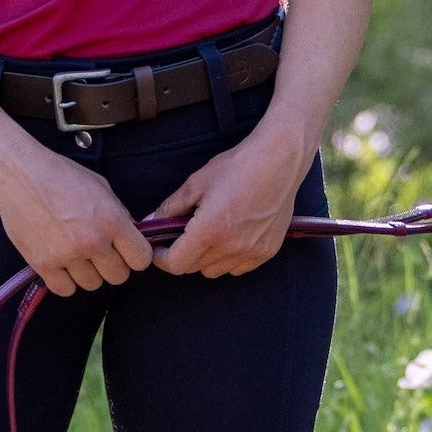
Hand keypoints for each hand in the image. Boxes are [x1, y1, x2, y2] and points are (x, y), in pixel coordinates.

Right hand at [0, 147, 155, 295]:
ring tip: (75, 252)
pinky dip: (65, 280)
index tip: (125, 251)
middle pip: (118, 276)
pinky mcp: (43, 264)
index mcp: (111, 220)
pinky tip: (61, 263)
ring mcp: (67, 255)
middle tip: (98, 251)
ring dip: (87, 272)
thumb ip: (119, 214)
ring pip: (92, 284)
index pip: (140, 259)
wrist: (18, 175)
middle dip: (111, 265)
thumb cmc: (60, 175)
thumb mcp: (100, 187)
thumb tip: (133, 237)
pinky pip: (65, 289)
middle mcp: (92, 241)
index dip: (135, 256)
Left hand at [150, 127, 310, 278]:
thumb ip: (170, 207)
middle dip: (181, 255)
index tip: (158, 247)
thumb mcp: (196, 182)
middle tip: (181, 234)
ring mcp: (251, 252)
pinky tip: (230, 236)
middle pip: (193, 268)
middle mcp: (230, 247)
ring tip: (208, 233)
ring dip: (204, 258)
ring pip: (214, 270)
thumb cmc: (237, 167)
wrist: (280, 161)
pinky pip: (238, 267)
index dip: (161, 258)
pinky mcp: (267, 252)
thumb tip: (152, 222)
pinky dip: (228, 259)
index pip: (175, 264)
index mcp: (209, 231)